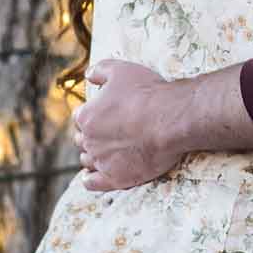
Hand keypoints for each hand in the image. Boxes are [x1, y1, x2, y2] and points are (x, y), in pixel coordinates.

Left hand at [76, 59, 188, 191]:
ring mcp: (102, 161)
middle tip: (110, 131)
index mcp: (86, 116)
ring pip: (87, 160)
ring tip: (107, 151)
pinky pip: (93, 183)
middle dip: (92, 135)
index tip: (106, 112)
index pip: (80, 116)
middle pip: (82, 139)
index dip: (93, 113)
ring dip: (93, 155)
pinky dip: (91, 179)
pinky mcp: (116, 178)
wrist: (171, 120)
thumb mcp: (121, 70)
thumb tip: (89, 75)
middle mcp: (89, 141)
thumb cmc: (147, 93)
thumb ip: (100, 70)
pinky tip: (94, 175)